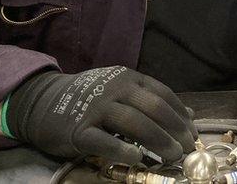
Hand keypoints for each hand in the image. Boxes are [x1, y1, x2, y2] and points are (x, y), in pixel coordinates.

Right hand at [5, 66, 196, 162]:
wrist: (43, 102)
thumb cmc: (90, 100)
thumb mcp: (122, 93)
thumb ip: (153, 100)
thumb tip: (189, 114)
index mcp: (127, 78)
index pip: (162, 94)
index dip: (181, 115)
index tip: (192, 133)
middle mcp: (114, 88)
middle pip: (153, 108)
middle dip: (174, 130)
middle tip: (186, 148)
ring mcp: (96, 108)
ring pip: (134, 123)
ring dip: (158, 141)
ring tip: (172, 156)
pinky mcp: (79, 130)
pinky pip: (104, 141)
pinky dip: (123, 149)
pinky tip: (138, 158)